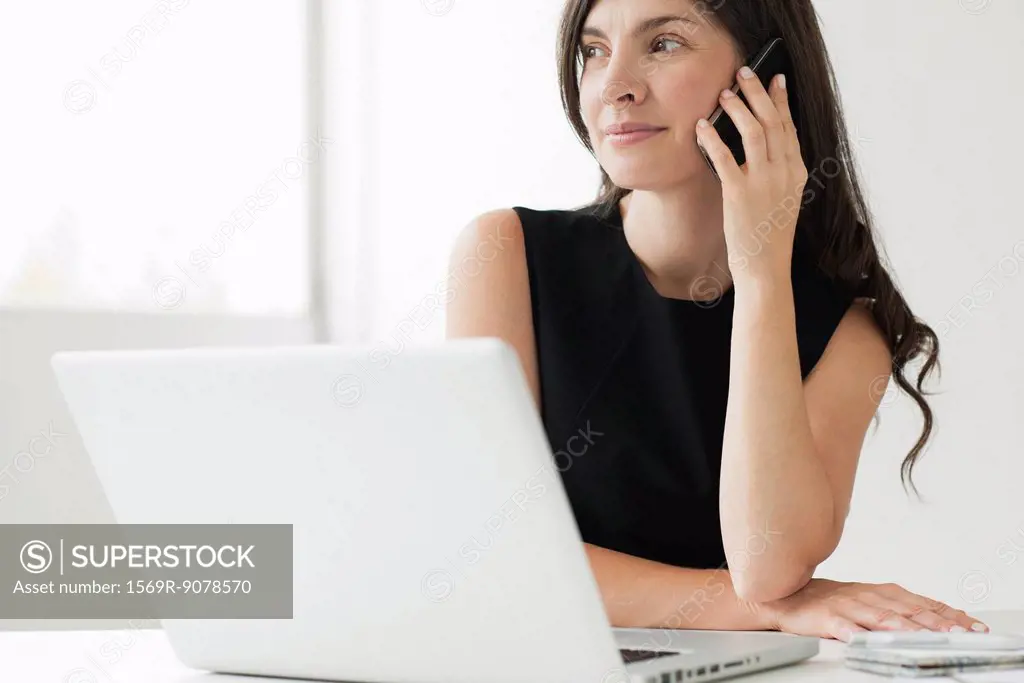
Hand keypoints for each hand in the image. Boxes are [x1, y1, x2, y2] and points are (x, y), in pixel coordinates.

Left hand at [695, 67, 804, 283]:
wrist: (766, 268)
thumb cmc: (769, 235)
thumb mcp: (783, 198)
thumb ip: (778, 171)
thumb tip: (762, 143)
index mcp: (796, 172)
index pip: (789, 127)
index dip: (781, 100)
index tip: (775, 79)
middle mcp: (784, 172)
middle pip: (772, 121)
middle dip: (757, 92)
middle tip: (744, 72)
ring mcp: (763, 182)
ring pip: (753, 132)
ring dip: (737, 108)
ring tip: (723, 93)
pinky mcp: (739, 194)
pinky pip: (725, 158)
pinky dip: (712, 139)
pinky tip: (701, 127)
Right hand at [750, 578, 989, 640]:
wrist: (788, 595)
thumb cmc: (833, 601)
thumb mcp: (872, 601)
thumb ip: (902, 610)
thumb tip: (940, 620)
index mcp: (884, 592)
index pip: (925, 604)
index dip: (950, 616)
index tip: (973, 627)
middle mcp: (870, 596)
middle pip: (910, 611)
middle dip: (937, 623)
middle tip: (960, 634)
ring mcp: (850, 606)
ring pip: (883, 619)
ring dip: (907, 628)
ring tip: (926, 638)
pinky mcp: (828, 618)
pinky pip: (846, 627)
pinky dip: (858, 633)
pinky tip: (869, 640)